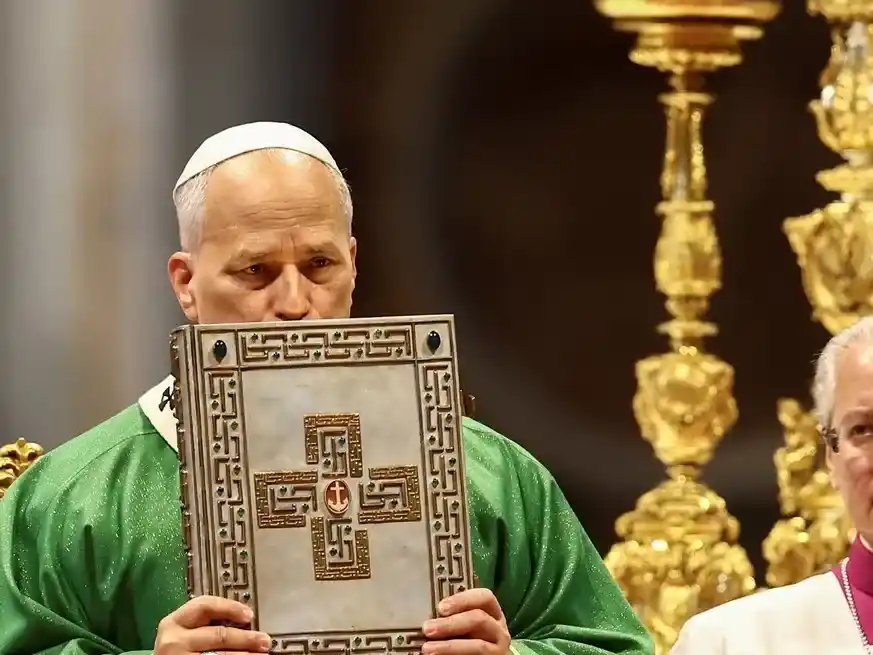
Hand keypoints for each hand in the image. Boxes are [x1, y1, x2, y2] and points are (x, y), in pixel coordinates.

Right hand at [155, 595, 271, 654]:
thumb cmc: (178, 647)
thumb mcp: (185, 630)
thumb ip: (206, 623)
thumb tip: (244, 619)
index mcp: (174, 622)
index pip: (204, 605)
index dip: (230, 607)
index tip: (250, 614)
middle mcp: (174, 641)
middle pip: (218, 635)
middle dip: (246, 638)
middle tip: (264, 640)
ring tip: (261, 654)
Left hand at [421, 588, 510, 654]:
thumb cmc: (473, 639)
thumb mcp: (468, 624)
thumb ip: (455, 617)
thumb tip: (429, 616)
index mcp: (492, 613)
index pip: (484, 597)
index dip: (462, 599)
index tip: (440, 607)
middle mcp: (498, 630)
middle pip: (479, 619)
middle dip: (451, 623)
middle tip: (427, 628)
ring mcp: (497, 649)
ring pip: (479, 646)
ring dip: (450, 647)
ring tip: (428, 649)